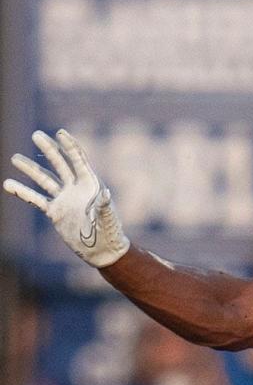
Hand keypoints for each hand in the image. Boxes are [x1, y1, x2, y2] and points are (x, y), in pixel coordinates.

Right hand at [3, 129, 129, 267]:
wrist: (103, 251)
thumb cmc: (110, 234)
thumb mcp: (108, 219)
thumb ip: (104, 207)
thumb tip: (105, 195)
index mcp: (90, 185)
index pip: (78, 160)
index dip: (70, 147)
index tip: (59, 133)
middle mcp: (75, 188)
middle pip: (59, 164)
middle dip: (48, 149)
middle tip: (36, 135)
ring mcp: (64, 199)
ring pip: (44, 179)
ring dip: (30, 169)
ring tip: (15, 158)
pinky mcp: (55, 211)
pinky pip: (36, 199)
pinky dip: (23, 192)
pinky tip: (8, 184)